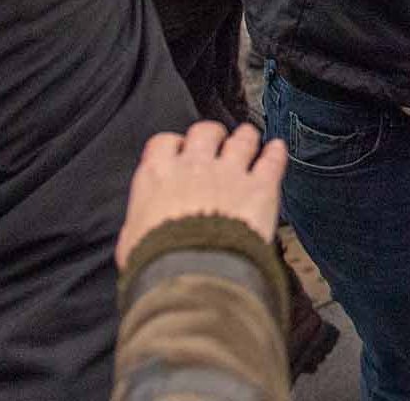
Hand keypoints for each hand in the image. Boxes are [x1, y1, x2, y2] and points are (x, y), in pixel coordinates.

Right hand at [115, 123, 287, 269]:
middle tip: (216, 142)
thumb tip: (139, 229)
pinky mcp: (260, 188)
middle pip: (205, 131)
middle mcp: (195, 166)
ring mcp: (230, 173)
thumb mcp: (131, 244)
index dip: (174, 146)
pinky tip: (278, 149)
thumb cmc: (157, 265)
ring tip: (248, 137)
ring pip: (242, 139)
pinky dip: (276, 153)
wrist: (193, 277)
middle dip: (212, 135)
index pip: (164, 143)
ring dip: (246, 137)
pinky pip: (271, 160)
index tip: (179, 151)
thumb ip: (138, 225)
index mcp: (158, 176)